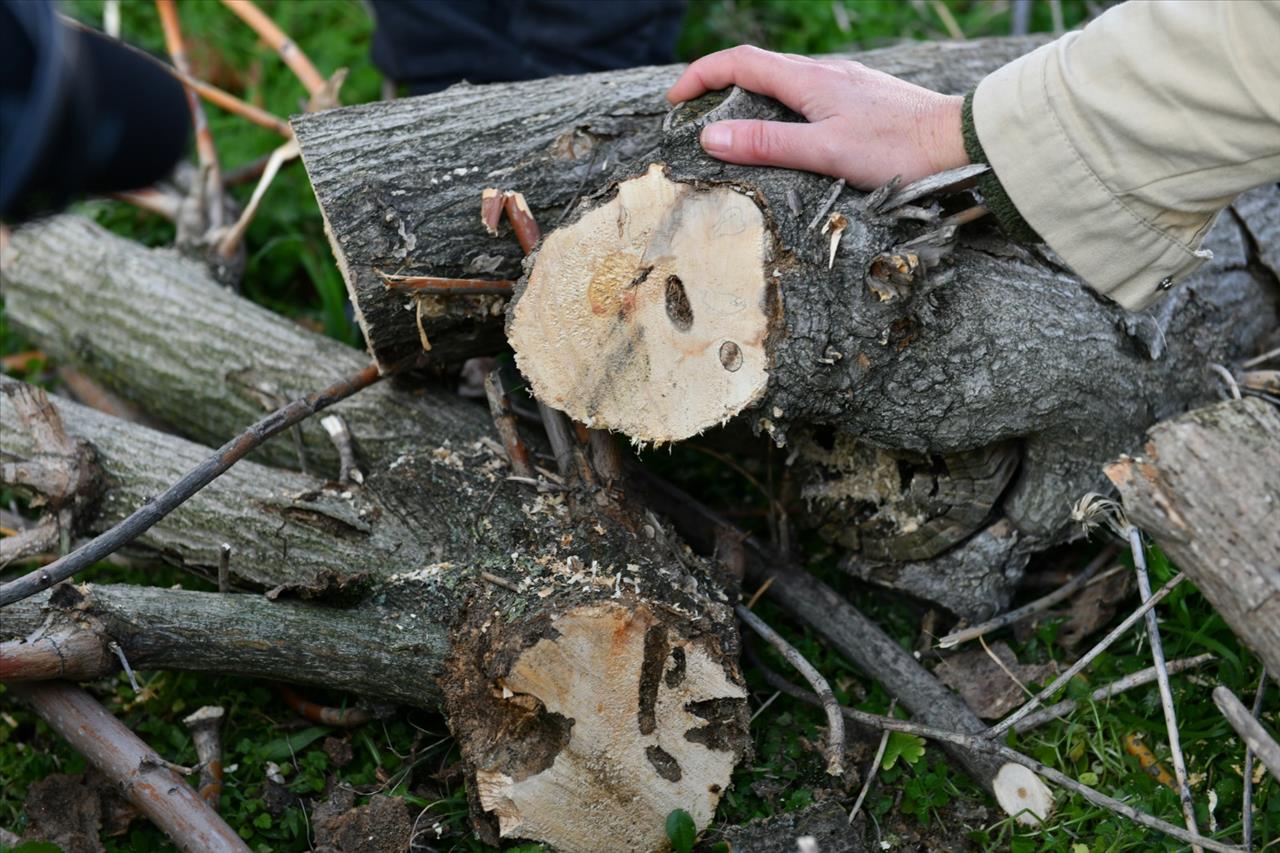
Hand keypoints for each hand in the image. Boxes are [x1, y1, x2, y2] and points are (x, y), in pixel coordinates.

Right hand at [666, 45, 967, 188]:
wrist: (960, 142)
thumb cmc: (896, 149)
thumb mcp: (824, 151)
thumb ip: (766, 143)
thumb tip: (711, 136)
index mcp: (809, 80)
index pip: (739, 62)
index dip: (700, 76)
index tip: (675, 100)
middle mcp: (825, 74)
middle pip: (758, 68)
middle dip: (719, 87)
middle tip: (695, 117)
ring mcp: (845, 86)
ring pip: (784, 83)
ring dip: (750, 100)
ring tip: (733, 131)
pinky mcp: (861, 101)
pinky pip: (807, 97)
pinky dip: (780, 110)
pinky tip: (788, 137)